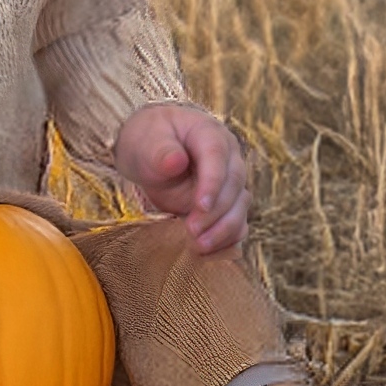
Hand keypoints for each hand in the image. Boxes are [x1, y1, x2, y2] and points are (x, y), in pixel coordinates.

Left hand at [113, 102, 249, 252]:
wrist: (149, 152)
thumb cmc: (149, 141)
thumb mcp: (146, 142)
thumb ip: (160, 151)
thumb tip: (176, 161)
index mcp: (210, 134)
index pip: (217, 156)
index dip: (212, 182)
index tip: (200, 206)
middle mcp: (228, 157)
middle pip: (233, 184)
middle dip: (215, 211)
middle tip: (192, 231)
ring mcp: (230, 182)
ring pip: (239, 206)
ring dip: (224, 228)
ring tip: (199, 246)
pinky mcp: (226, 204)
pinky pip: (236, 222)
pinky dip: (226, 239)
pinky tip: (207, 252)